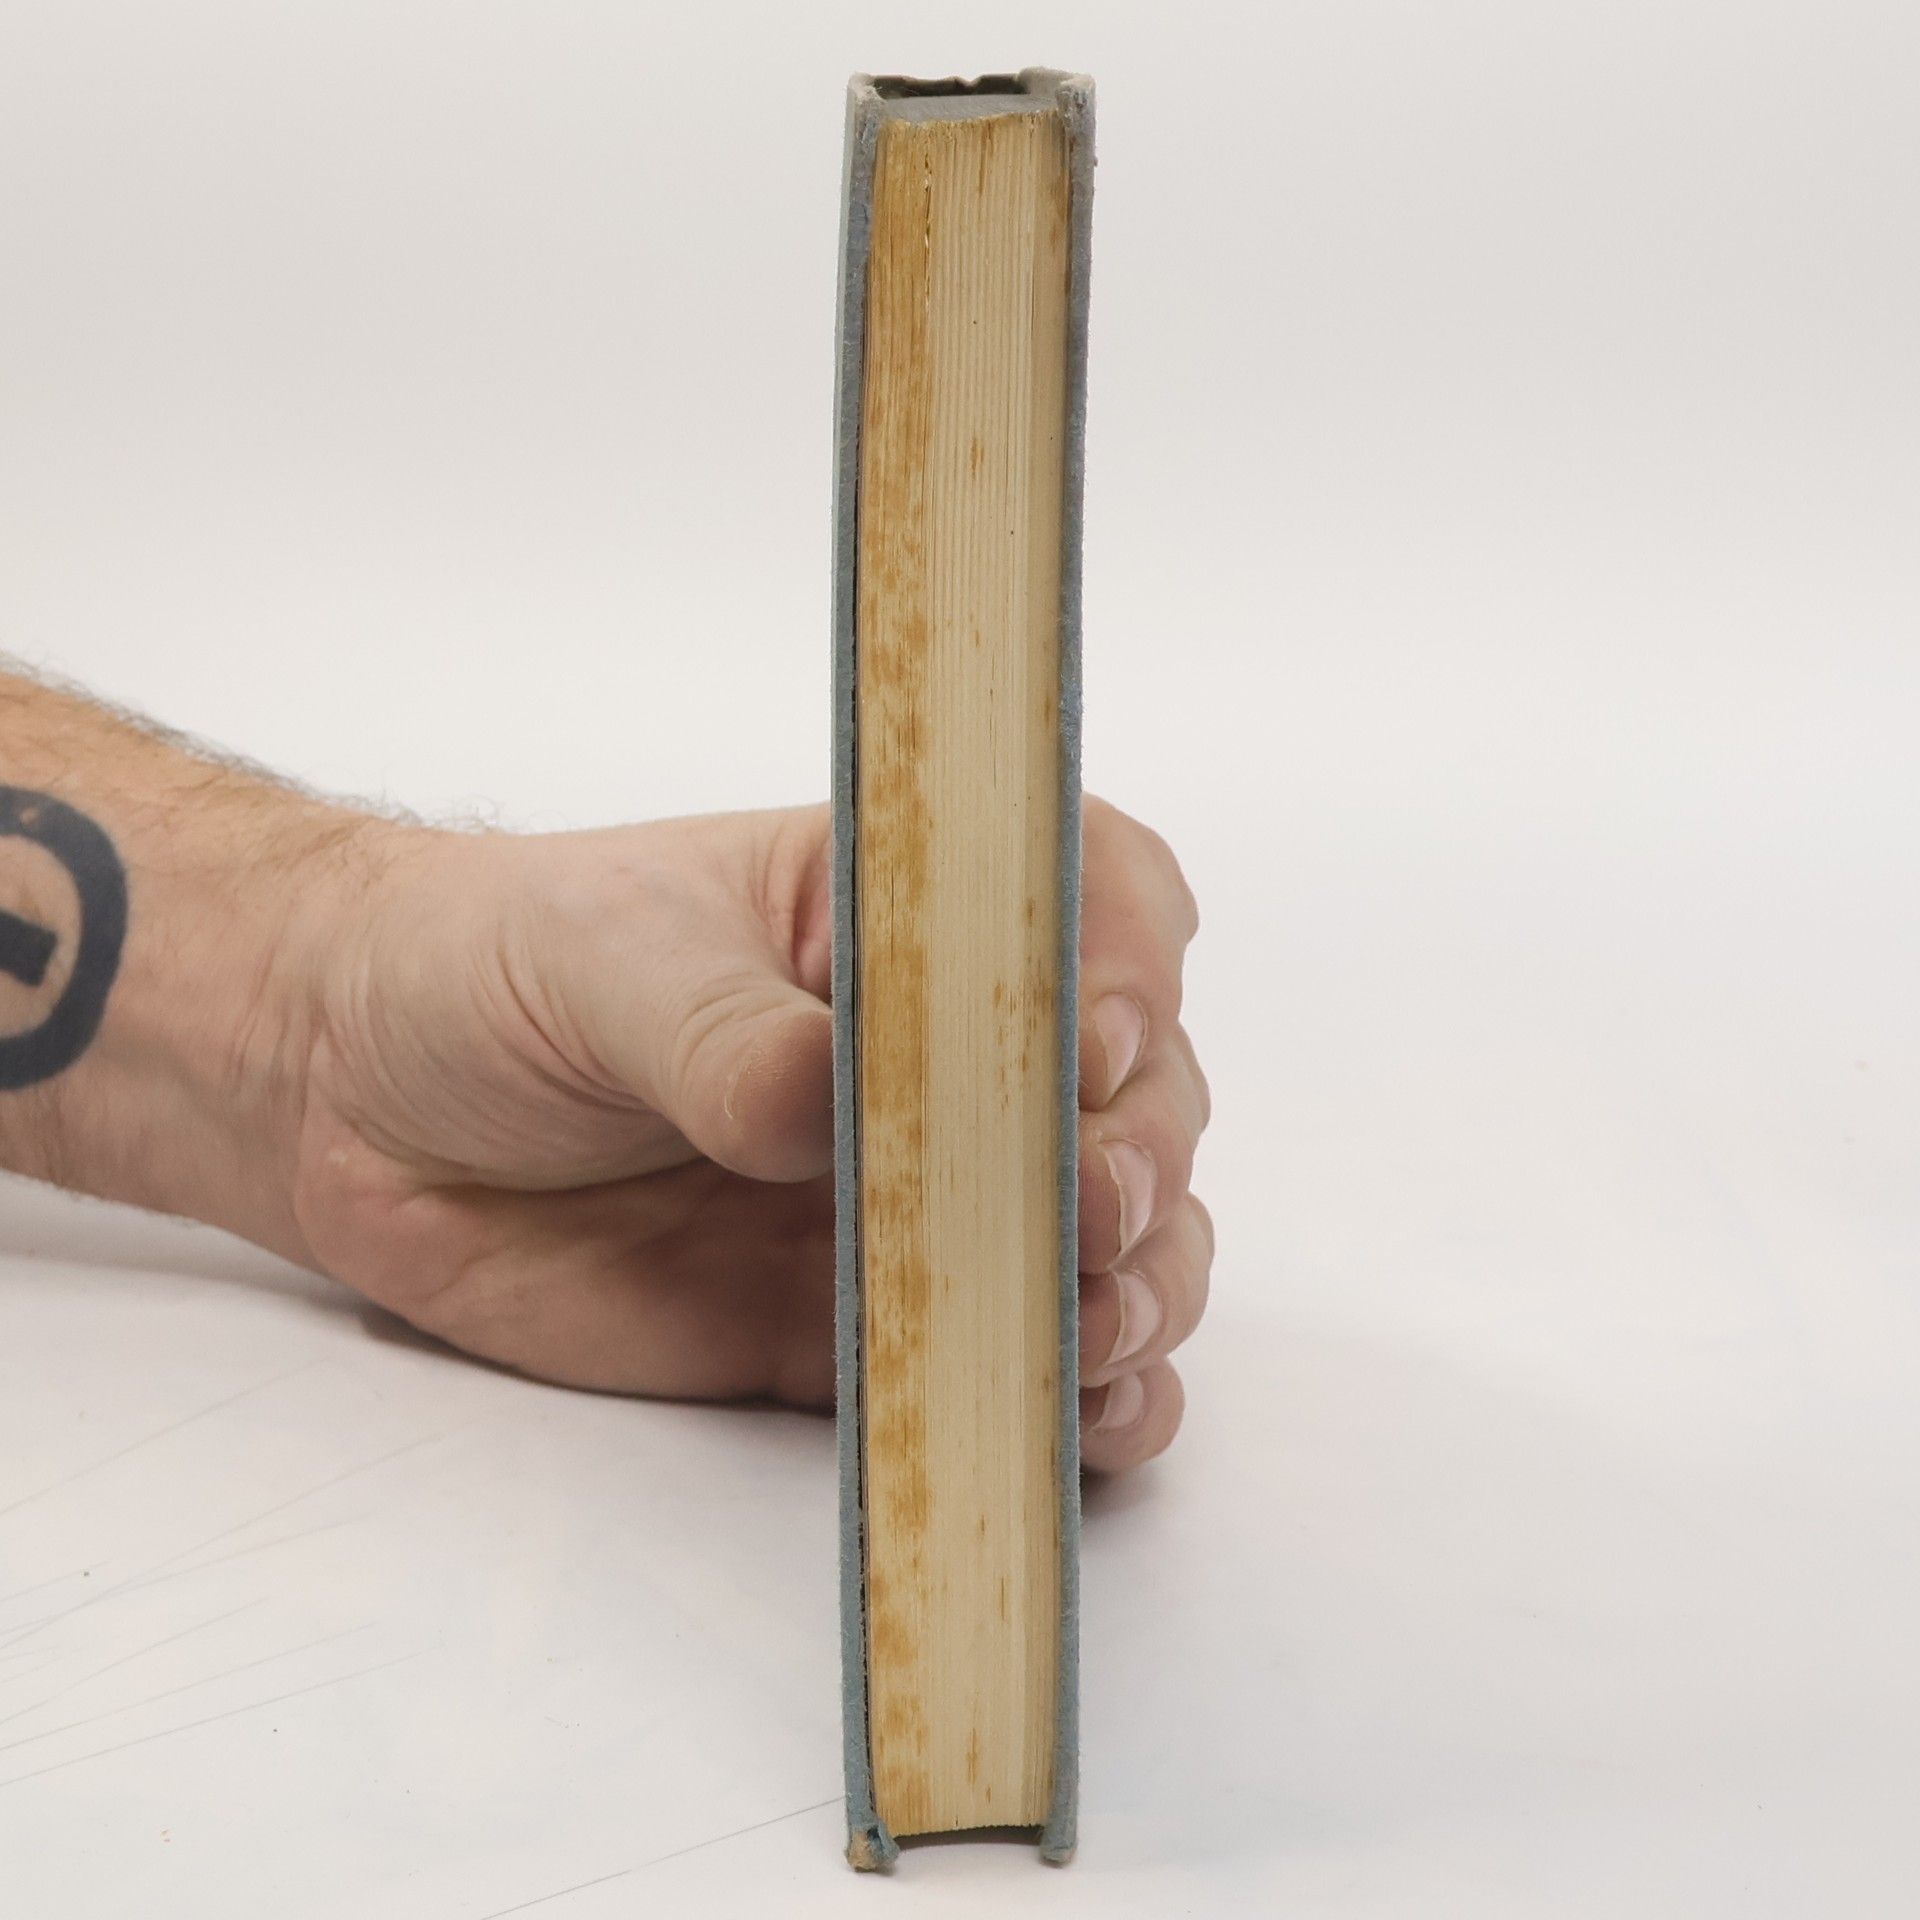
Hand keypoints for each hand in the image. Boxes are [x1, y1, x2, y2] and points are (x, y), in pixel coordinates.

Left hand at [289, 796, 1209, 1471]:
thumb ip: (726, 1036)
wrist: (358, 1104)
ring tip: (1099, 1328)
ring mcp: (917, 1197)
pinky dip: (1087, 1396)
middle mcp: (940, 1056)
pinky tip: (1095, 1412)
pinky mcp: (862, 1327)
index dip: (1129, 962)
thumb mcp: (602, 961)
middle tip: (1087, 1210)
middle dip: (1141, 1156)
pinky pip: (1012, 1364)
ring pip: (1111, 1238)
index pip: (1084, 899)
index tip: (1096, 1037)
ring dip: (1145, 1284)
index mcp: (899, 915)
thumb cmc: (485, 970)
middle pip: (1134, 1091)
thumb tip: (841, 1102)